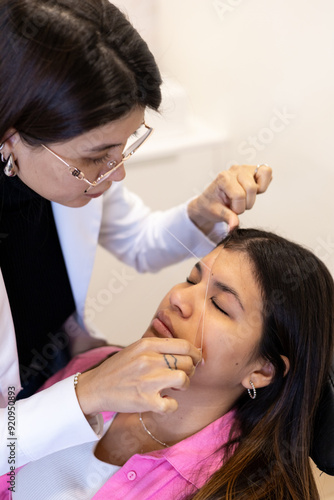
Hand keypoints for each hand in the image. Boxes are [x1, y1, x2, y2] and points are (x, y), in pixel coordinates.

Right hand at [75, 337, 201, 415]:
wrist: (95, 387)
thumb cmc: (119, 369)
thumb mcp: (136, 349)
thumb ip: (158, 348)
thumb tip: (187, 352)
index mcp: (147, 345)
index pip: (184, 345)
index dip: (195, 354)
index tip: (196, 360)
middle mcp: (148, 360)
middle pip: (187, 362)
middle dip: (189, 370)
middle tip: (182, 376)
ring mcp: (147, 380)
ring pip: (183, 379)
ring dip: (184, 386)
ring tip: (174, 388)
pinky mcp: (145, 401)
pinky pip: (172, 404)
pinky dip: (171, 405)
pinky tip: (164, 402)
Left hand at [187, 164, 271, 233]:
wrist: (210, 199)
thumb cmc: (212, 204)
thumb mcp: (216, 213)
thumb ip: (227, 218)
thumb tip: (234, 226)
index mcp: (223, 178)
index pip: (239, 195)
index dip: (238, 208)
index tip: (231, 210)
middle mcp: (235, 170)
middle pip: (251, 188)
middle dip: (246, 203)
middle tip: (238, 204)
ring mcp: (245, 168)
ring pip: (260, 182)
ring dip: (254, 195)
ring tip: (245, 197)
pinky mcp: (254, 169)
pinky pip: (267, 172)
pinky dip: (263, 184)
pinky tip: (253, 190)